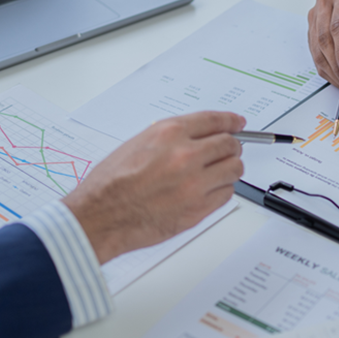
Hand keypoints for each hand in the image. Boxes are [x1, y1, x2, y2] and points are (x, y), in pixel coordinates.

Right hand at [62, 111, 244, 263]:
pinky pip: (226, 195)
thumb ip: (170, 138)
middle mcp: (185, 155)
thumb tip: (197, 136)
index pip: (214, 120)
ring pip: (234, 170)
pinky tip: (206, 191)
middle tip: (227, 151)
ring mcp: (194, 184)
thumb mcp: (137, 144)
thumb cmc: (110, 184)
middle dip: (231, 147)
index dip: (230, 121)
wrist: (100, 216)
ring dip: (228, 170)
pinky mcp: (198, 209)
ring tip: (215, 173)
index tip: (238, 123)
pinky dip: (220, 191)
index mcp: (168, 134)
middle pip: (230, 145)